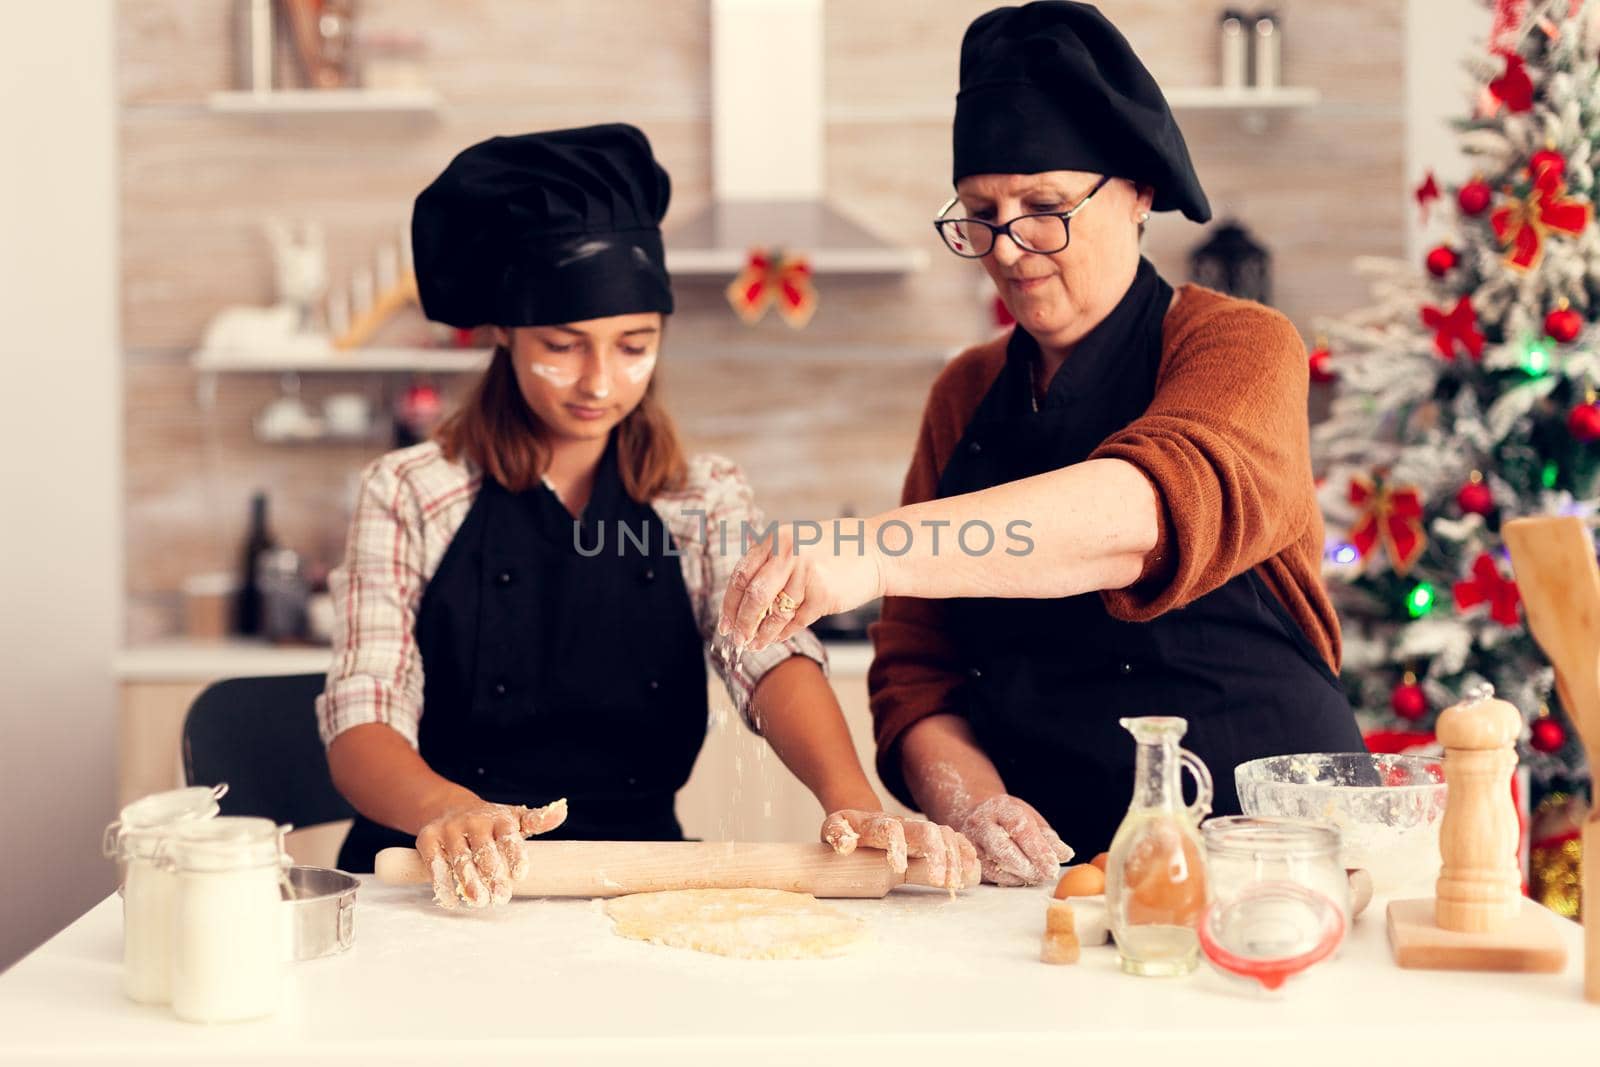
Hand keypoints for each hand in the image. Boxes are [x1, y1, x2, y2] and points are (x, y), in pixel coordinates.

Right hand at [415, 798, 566, 908]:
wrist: (448, 807)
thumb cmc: (490, 823)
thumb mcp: (514, 819)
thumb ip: (538, 820)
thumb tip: (562, 810)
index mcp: (498, 817)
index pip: (508, 836)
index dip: (515, 855)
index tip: (521, 876)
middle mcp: (473, 821)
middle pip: (484, 849)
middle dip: (493, 874)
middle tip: (502, 897)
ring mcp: (449, 829)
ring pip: (460, 858)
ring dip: (469, 881)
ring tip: (479, 901)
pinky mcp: (427, 839)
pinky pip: (435, 863)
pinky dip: (442, 883)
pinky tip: (452, 900)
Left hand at [717, 520, 885, 653]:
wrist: (877, 550)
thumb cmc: (836, 550)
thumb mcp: (797, 543)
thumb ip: (772, 563)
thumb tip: (742, 600)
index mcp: (776, 539)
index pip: (741, 576)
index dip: (730, 604)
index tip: (725, 623)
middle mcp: (788, 553)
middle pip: (753, 596)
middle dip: (741, 623)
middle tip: (736, 640)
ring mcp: (805, 574)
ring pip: (774, 612)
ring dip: (762, 633)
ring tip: (754, 645)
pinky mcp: (822, 594)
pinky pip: (796, 620)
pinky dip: (783, 632)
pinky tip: (776, 638)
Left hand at [820, 810, 979, 889]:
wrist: (861, 818)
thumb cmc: (847, 830)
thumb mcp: (834, 829)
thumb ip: (837, 835)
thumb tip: (846, 845)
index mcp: (876, 823)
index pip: (890, 829)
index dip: (896, 846)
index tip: (898, 868)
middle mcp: (902, 823)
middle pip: (926, 830)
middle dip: (937, 854)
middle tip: (941, 882)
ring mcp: (917, 829)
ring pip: (943, 835)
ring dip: (953, 858)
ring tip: (955, 883)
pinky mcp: (929, 837)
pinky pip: (952, 839)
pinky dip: (964, 852)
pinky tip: (972, 868)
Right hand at [957, 795, 1073, 885]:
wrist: (978, 816)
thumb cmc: (1010, 819)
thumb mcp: (1031, 820)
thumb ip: (1048, 838)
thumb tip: (1065, 854)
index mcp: (1000, 809)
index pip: (1020, 829)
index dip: (1038, 849)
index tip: (1053, 866)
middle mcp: (980, 824)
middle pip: (1004, 849)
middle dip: (1029, 867)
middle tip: (1048, 875)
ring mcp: (971, 843)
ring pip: (996, 866)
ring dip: (1021, 876)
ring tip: (1038, 875)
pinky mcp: (969, 861)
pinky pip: (990, 876)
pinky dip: (1010, 880)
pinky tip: (1022, 877)